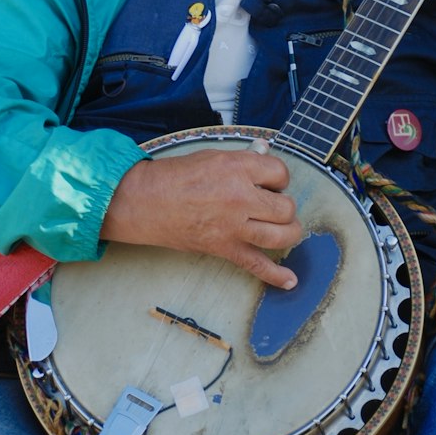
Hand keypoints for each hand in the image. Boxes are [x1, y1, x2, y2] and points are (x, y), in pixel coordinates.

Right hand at [100, 147, 302, 288]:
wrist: (145, 201)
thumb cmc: (174, 177)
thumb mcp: (211, 157)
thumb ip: (242, 160)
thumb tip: (263, 153)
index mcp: (237, 168)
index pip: (280, 173)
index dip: (278, 178)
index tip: (270, 182)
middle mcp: (241, 197)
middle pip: (286, 207)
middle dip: (284, 206)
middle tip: (270, 204)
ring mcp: (234, 226)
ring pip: (281, 235)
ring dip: (288, 233)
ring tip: (283, 229)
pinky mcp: (224, 248)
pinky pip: (257, 265)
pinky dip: (275, 275)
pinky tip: (289, 281)